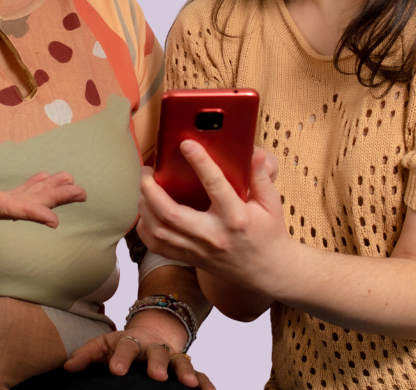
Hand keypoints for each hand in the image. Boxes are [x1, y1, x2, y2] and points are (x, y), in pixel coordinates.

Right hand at [0, 130, 85, 231]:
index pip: (4, 208)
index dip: (30, 212)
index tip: (54, 219)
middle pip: (22, 206)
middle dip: (52, 199)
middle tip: (82, 191)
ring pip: (19, 204)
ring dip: (46, 194)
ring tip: (72, 184)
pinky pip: (10, 202)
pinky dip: (29, 192)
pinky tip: (42, 181)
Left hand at [65, 315, 214, 388]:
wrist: (152, 334)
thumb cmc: (123, 346)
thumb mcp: (104, 345)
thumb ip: (86, 355)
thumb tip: (67, 367)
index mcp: (132, 341)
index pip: (125, 346)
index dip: (121, 358)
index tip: (116, 370)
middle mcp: (154, 347)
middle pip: (156, 352)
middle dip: (156, 363)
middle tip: (155, 375)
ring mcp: (172, 357)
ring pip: (181, 361)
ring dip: (185, 371)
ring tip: (189, 385)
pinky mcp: (186, 367)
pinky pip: (200, 373)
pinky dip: (205, 382)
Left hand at [137, 142, 286, 287]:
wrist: (267, 271)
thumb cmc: (267, 232)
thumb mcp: (271, 203)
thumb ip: (260, 177)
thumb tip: (254, 153)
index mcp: (235, 217)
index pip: (215, 186)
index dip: (199, 162)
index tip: (186, 144)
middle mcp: (213, 235)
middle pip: (171, 213)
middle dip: (151, 189)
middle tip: (147, 171)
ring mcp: (198, 250)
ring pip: (159, 230)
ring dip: (144, 206)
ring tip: (144, 186)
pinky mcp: (189, 258)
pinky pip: (156, 246)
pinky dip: (145, 227)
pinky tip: (146, 210)